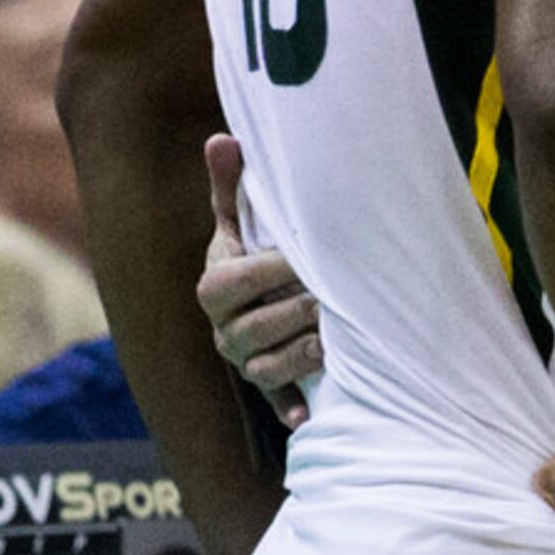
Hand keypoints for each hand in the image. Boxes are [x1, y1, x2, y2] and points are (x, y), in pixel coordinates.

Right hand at [195, 133, 318, 428]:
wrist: (261, 299)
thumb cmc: (257, 250)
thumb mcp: (244, 220)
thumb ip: (232, 184)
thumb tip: (221, 138)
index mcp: (214, 286)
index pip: (239, 280)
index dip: (277, 269)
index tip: (311, 256)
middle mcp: (223, 330)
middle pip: (257, 326)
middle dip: (300, 309)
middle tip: (337, 295)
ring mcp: (243, 362)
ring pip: (268, 366)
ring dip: (305, 352)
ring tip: (339, 334)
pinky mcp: (267, 388)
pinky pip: (275, 402)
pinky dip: (292, 408)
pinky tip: (310, 416)